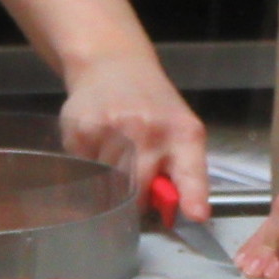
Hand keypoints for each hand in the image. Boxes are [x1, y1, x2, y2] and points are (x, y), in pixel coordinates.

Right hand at [60, 51, 210, 221]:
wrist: (113, 64)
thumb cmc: (153, 106)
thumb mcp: (180, 130)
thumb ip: (183, 172)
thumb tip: (183, 215)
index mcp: (182, 133)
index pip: (190, 171)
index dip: (193, 196)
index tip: (197, 215)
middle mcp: (148, 129)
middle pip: (137, 191)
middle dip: (135, 200)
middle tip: (135, 188)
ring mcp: (112, 128)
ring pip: (108, 184)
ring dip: (110, 180)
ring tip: (116, 152)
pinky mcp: (81, 128)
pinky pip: (83, 169)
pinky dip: (88, 164)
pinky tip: (97, 141)